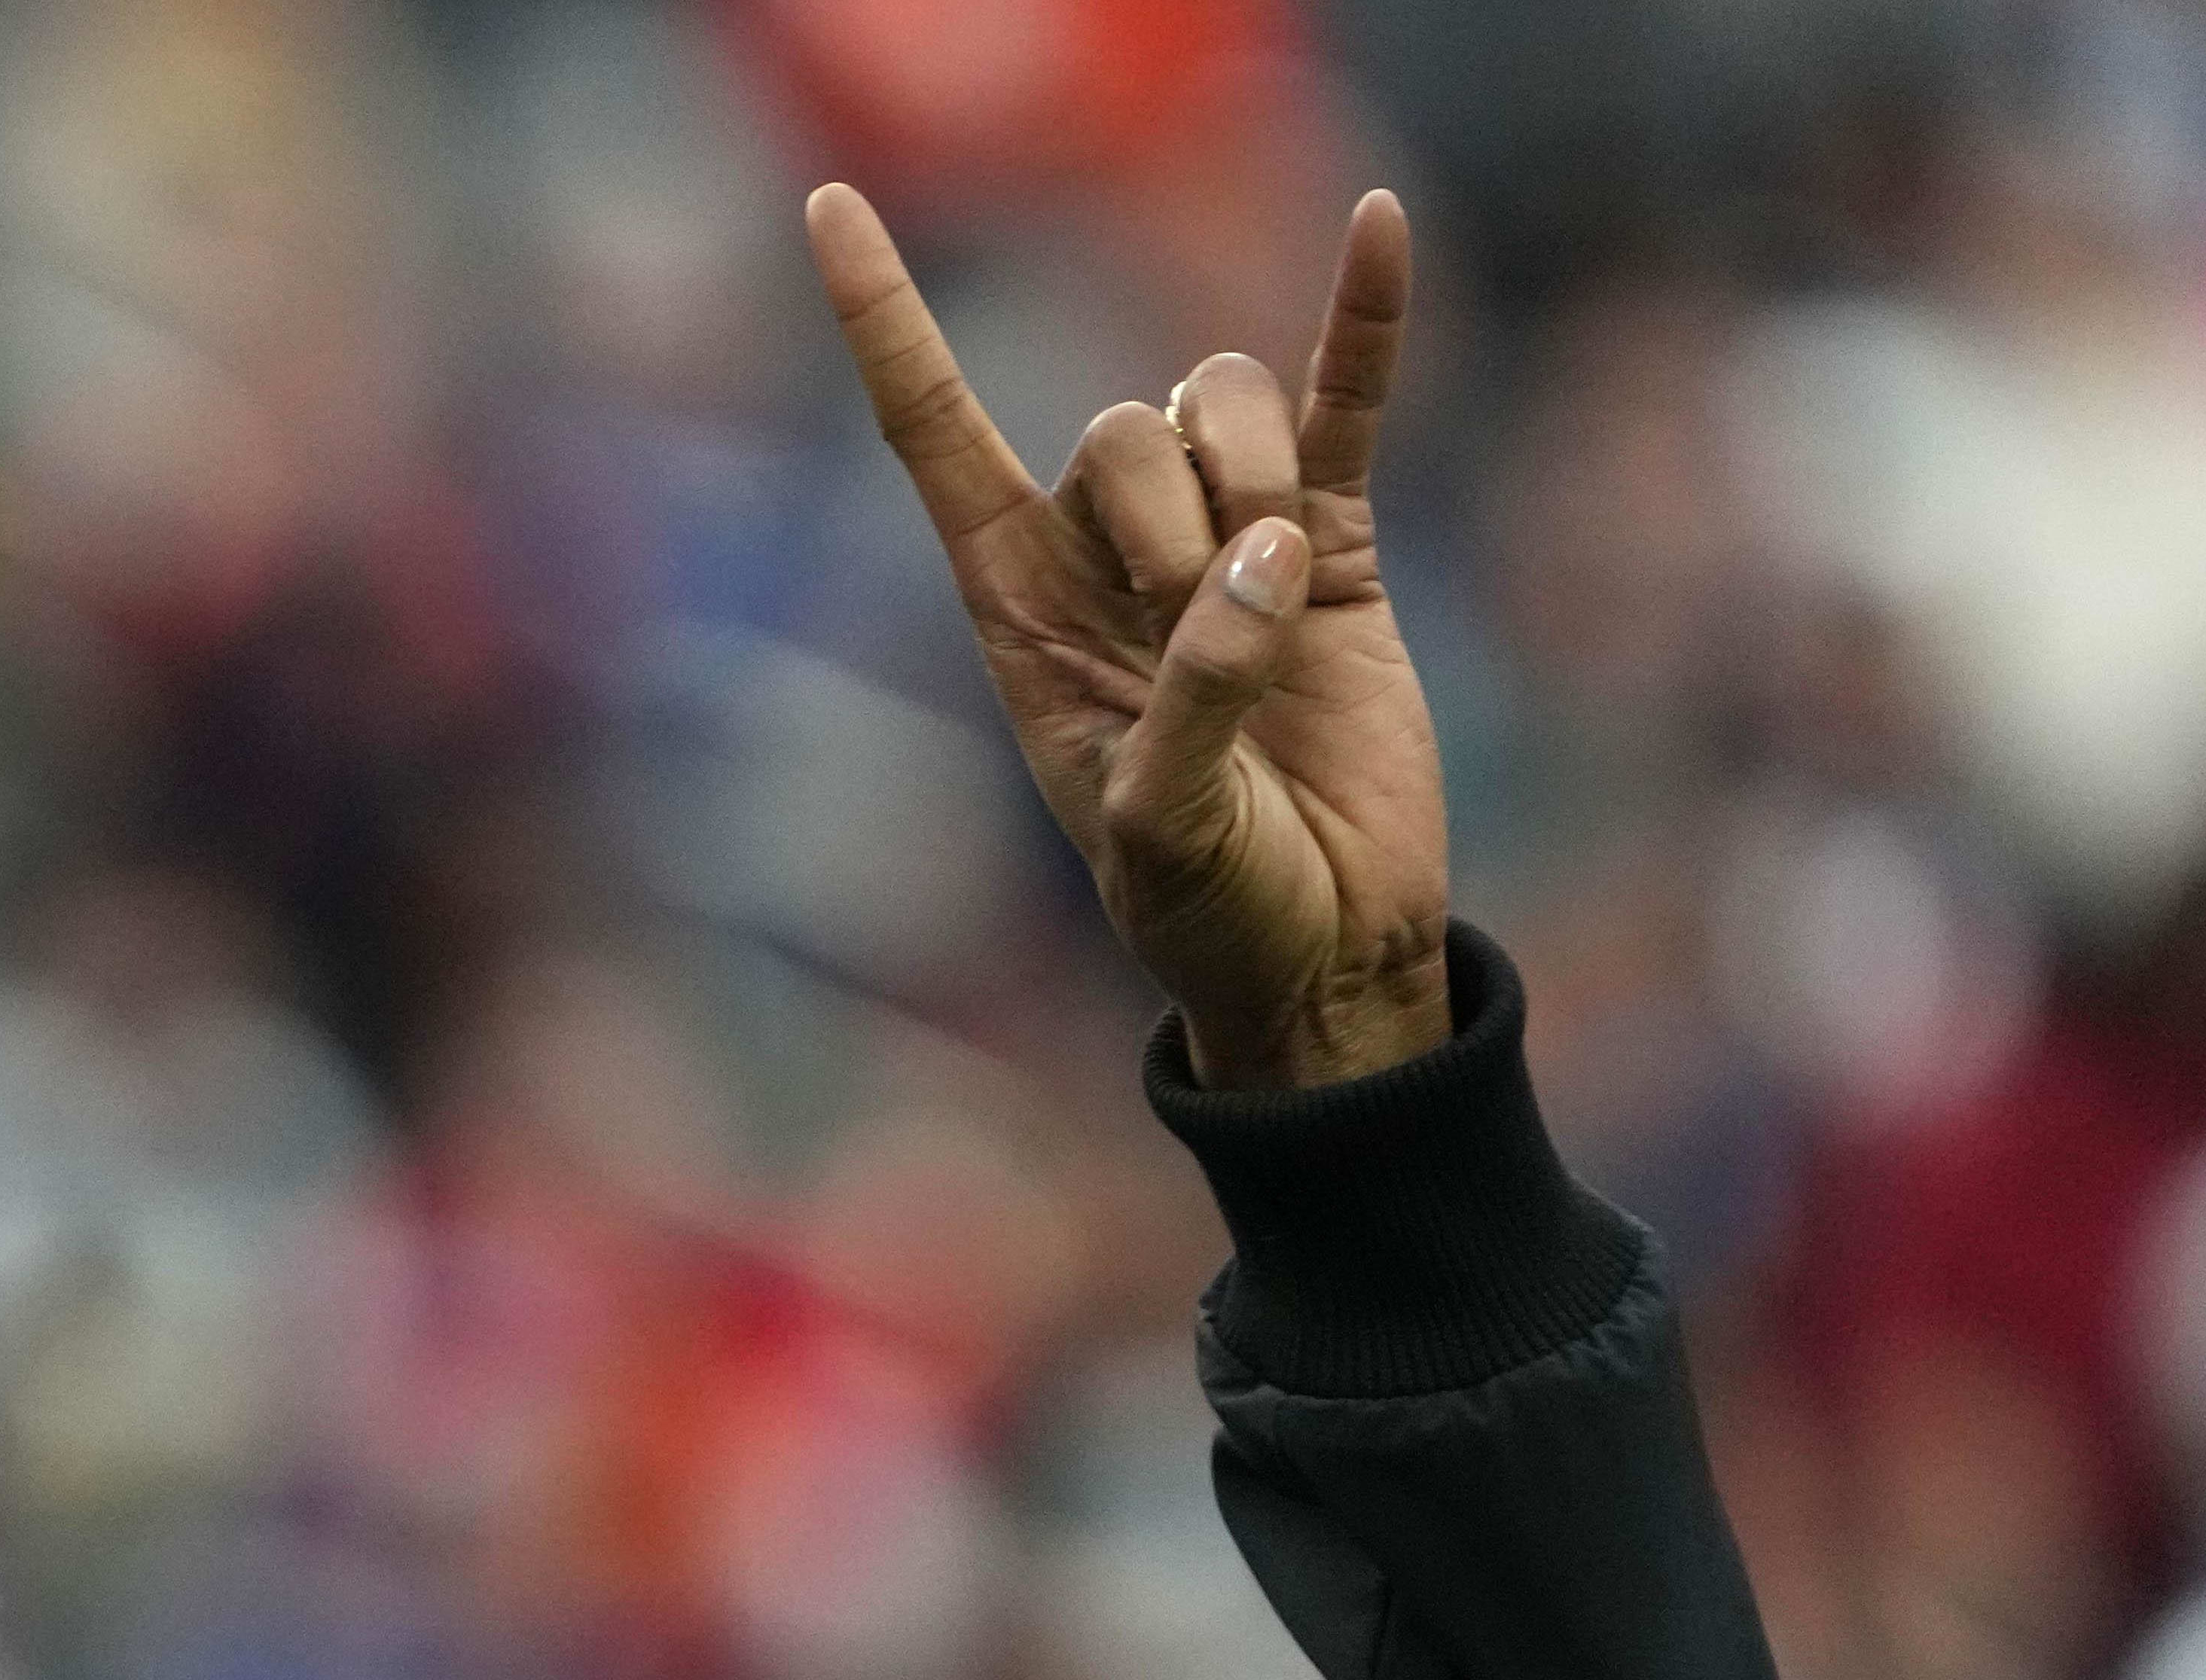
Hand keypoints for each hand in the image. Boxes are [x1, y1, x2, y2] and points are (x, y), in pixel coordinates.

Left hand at [810, 183, 1449, 1090]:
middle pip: (1115, 427)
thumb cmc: (1211, 910)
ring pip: (1219, 404)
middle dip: (1162, 510)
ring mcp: (1227, 539)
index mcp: (1017, 610)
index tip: (828, 205)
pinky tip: (1377, 222)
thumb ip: (1196, 695)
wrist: (1327, 948)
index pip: (932, 433)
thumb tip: (1266, 555)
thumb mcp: (1165, 828)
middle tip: (1202, 618)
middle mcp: (1106, 557)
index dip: (884, 321)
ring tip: (1279, 583)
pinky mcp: (1335, 545)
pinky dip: (1362, 319)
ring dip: (1252, 472)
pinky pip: (1345, 403)